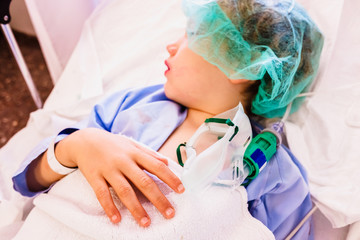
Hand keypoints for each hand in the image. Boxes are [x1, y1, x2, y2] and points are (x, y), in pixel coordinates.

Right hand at [55, 128, 184, 226]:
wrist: (84, 140)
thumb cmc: (112, 144)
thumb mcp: (132, 144)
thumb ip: (149, 154)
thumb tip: (166, 162)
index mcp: (135, 153)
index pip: (157, 166)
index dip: (170, 178)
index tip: (181, 190)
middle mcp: (124, 161)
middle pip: (144, 182)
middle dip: (158, 199)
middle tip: (169, 213)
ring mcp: (108, 170)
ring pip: (124, 191)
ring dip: (136, 208)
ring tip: (146, 222)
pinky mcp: (94, 177)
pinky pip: (102, 195)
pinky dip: (109, 208)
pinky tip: (117, 220)